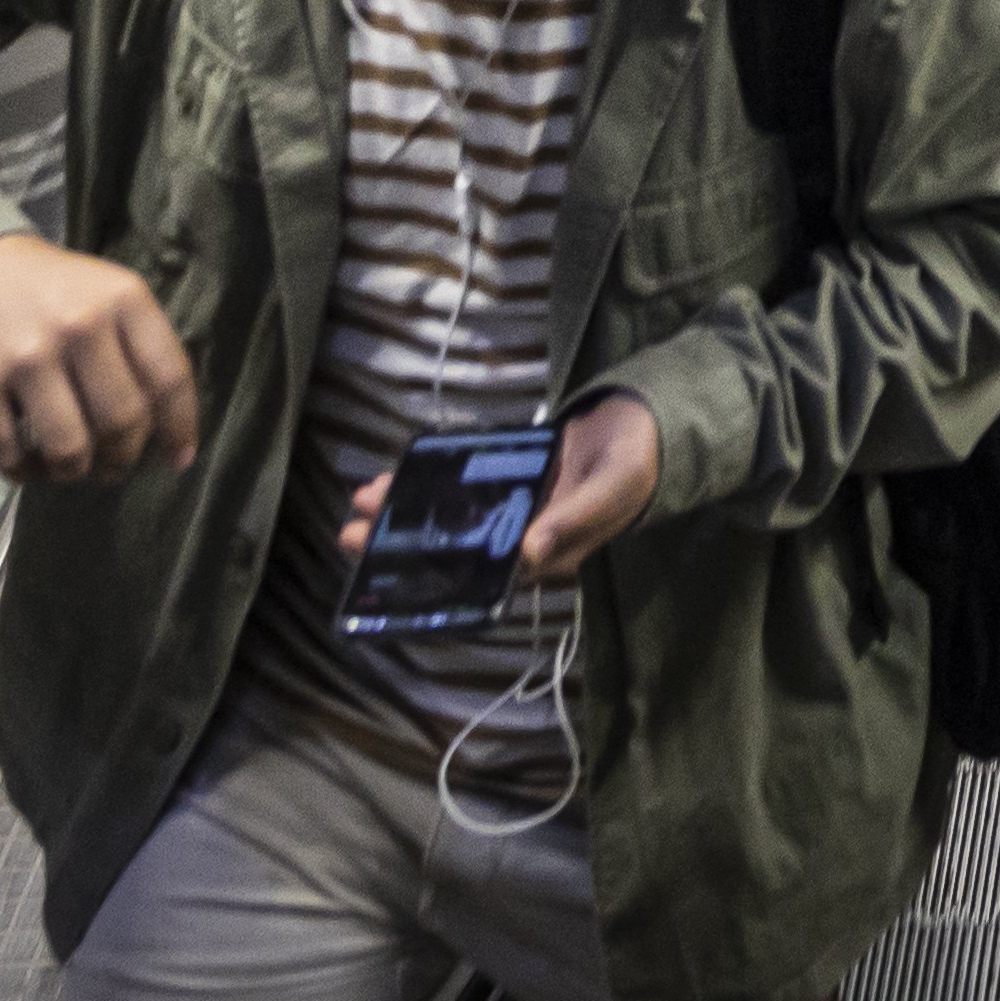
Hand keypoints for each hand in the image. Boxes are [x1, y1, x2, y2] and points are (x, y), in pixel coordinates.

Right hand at [0, 235, 199, 482]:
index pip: (169, 378)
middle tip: (115, 467)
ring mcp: (24, 358)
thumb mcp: (108, 295)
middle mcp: (77, 325)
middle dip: (124, 459)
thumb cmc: (51, 291)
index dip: (180, 428)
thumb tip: (172, 435)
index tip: (178, 459)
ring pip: (69, 450)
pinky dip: (24, 472)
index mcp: (123, 299)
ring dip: (74, 472)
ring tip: (71, 468)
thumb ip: (141, 350)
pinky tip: (28, 464)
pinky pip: (11, 455)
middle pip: (122, 422)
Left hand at [339, 393, 660, 588]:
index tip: (387, 574)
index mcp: (549, 554)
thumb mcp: (614, 487)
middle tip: (352, 535)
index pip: (481, 579)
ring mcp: (515, 509)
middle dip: (402, 546)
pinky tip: (401, 473)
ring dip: (409, 512)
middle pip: (455, 552)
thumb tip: (528, 553)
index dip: (433, 579)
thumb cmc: (637, 459)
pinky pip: (464, 487)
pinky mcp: (511, 481)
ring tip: (365, 501)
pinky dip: (432, 481)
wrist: (648, 421)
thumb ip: (576, 518)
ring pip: (453, 519)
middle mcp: (525, 539)